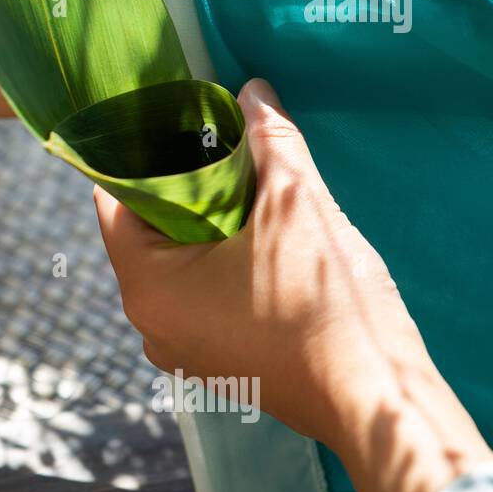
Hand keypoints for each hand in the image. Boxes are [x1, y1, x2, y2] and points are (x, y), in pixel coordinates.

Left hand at [95, 78, 492, 491]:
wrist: (378, 400)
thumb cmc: (329, 305)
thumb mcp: (298, 205)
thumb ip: (269, 140)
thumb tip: (252, 91)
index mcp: (146, 285)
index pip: (114, 200)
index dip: (142, 154)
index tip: (175, 123)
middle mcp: (148, 323)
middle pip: (145, 232)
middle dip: (181, 186)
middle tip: (219, 145)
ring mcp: (181, 350)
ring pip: (176, 265)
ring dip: (205, 225)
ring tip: (246, 186)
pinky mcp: (215, 363)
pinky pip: (200, 297)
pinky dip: (220, 264)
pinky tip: (260, 239)